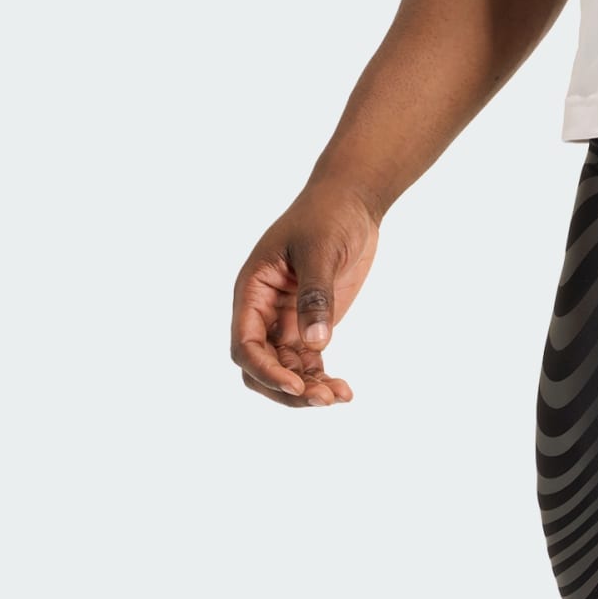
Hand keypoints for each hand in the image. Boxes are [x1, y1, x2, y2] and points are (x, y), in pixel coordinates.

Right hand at [230, 184, 380, 407]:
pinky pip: (308, 360)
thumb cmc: (328, 215)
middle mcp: (263, 310)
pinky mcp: (310, 322)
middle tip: (323, 399)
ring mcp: (286, 319)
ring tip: (340, 397)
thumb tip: (316, 343)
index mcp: (252, 290)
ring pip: (286, 369)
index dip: (265, 370)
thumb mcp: (320, 250)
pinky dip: (322, 378)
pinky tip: (344, 392)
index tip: (296, 385)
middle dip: (287, 387)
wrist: (352, 199)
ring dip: (309, 388)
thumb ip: (315, 296)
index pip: (245, 344)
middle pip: (261, 366)